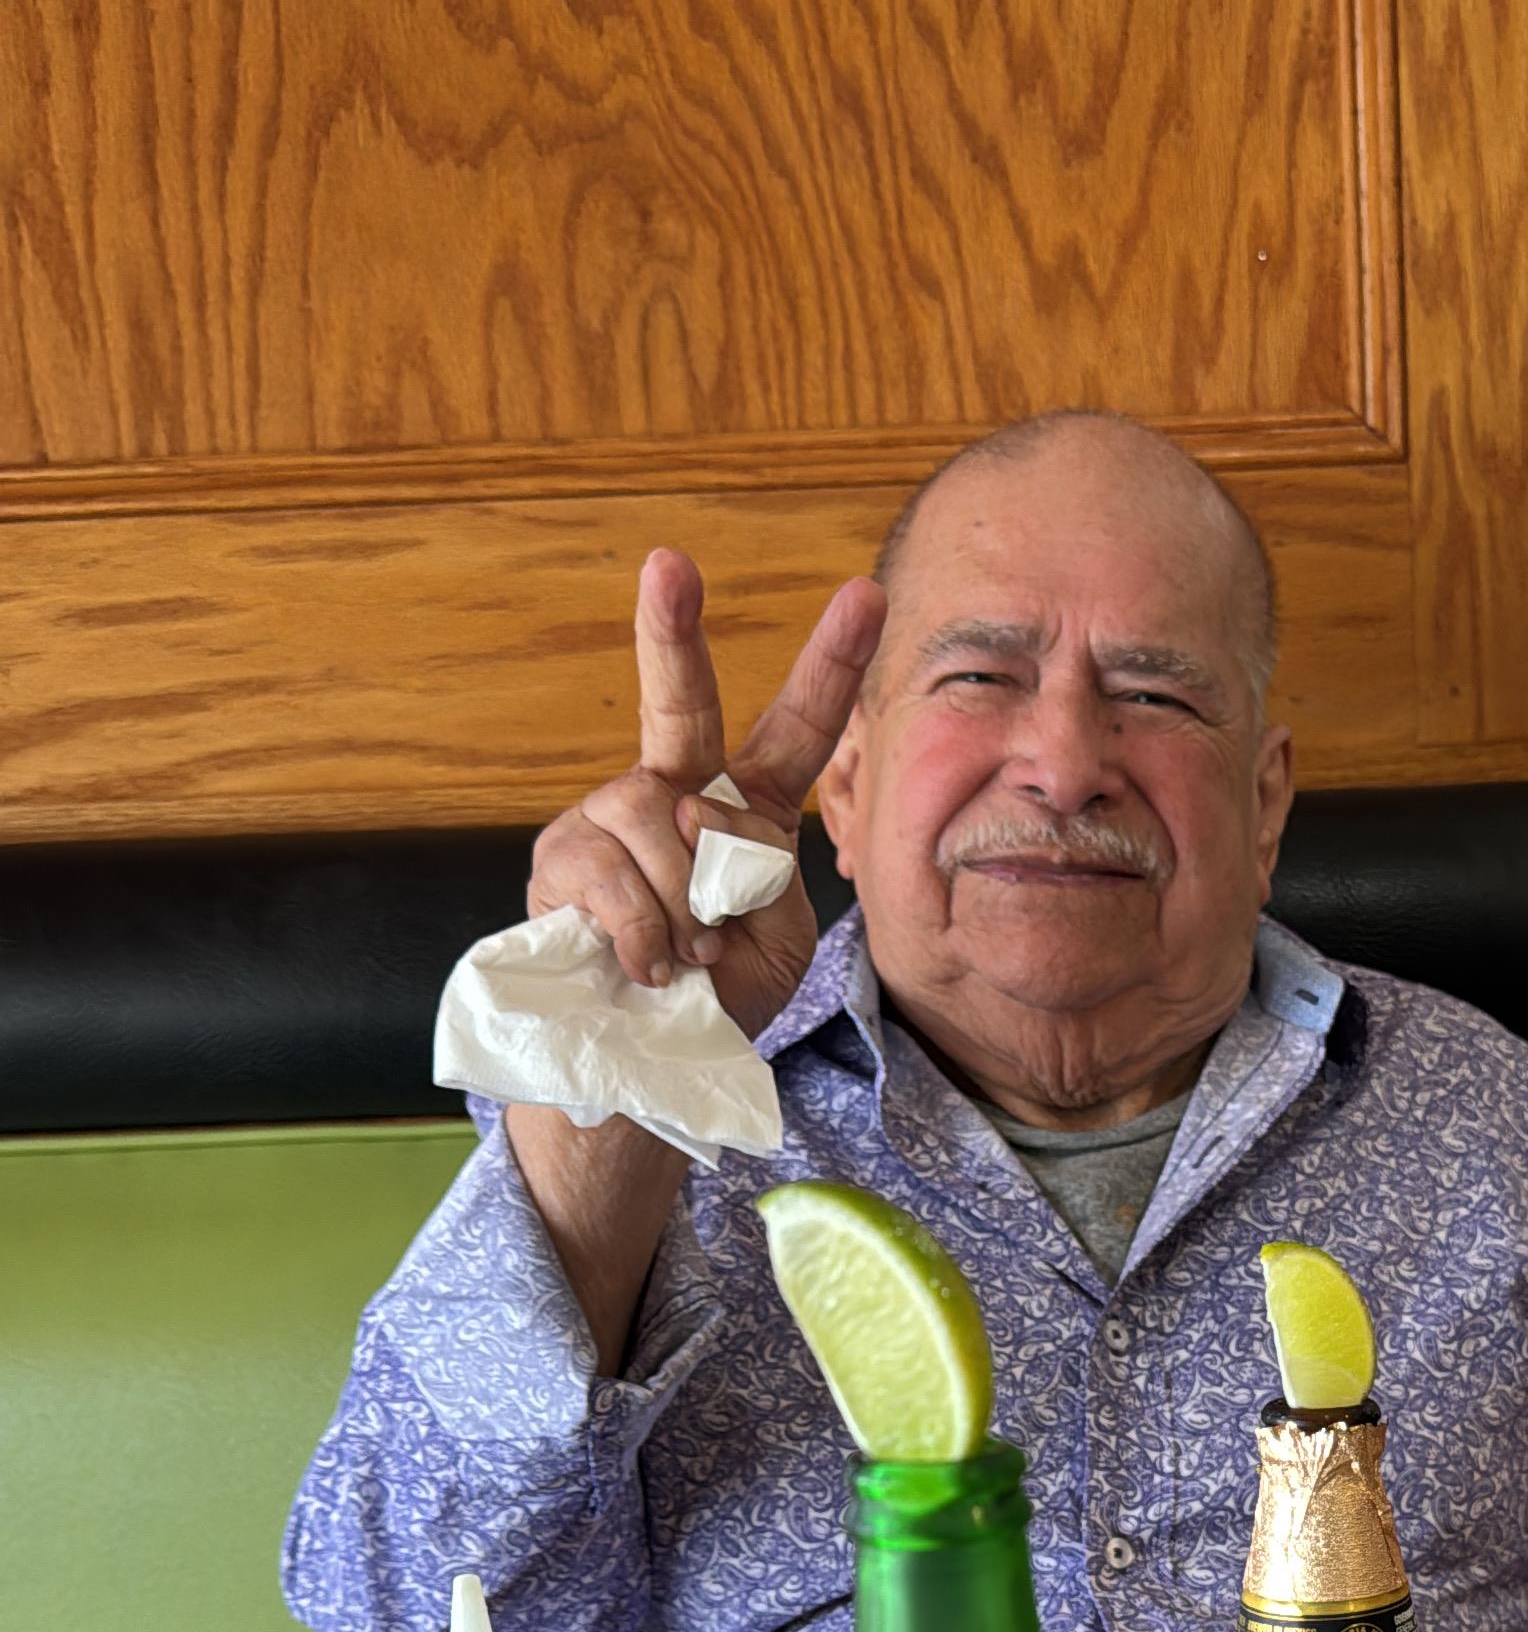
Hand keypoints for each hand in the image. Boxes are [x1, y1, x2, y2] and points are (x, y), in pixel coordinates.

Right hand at [528, 550, 885, 1041]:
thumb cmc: (715, 1003)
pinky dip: (644, 932)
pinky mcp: (560, 860)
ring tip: (685, 957)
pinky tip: (646, 966)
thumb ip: (759, 873)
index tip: (863, 594)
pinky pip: (614, 873)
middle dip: (673, 628)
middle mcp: (672, 795)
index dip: (829, 664)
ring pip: (659, 819)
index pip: (796, 728)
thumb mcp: (775, 942)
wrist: (643, 1068)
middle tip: (669, 562)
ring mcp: (608, 820)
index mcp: (744, 808)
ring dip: (685, 902)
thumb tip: (686, 815)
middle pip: (679, 702)